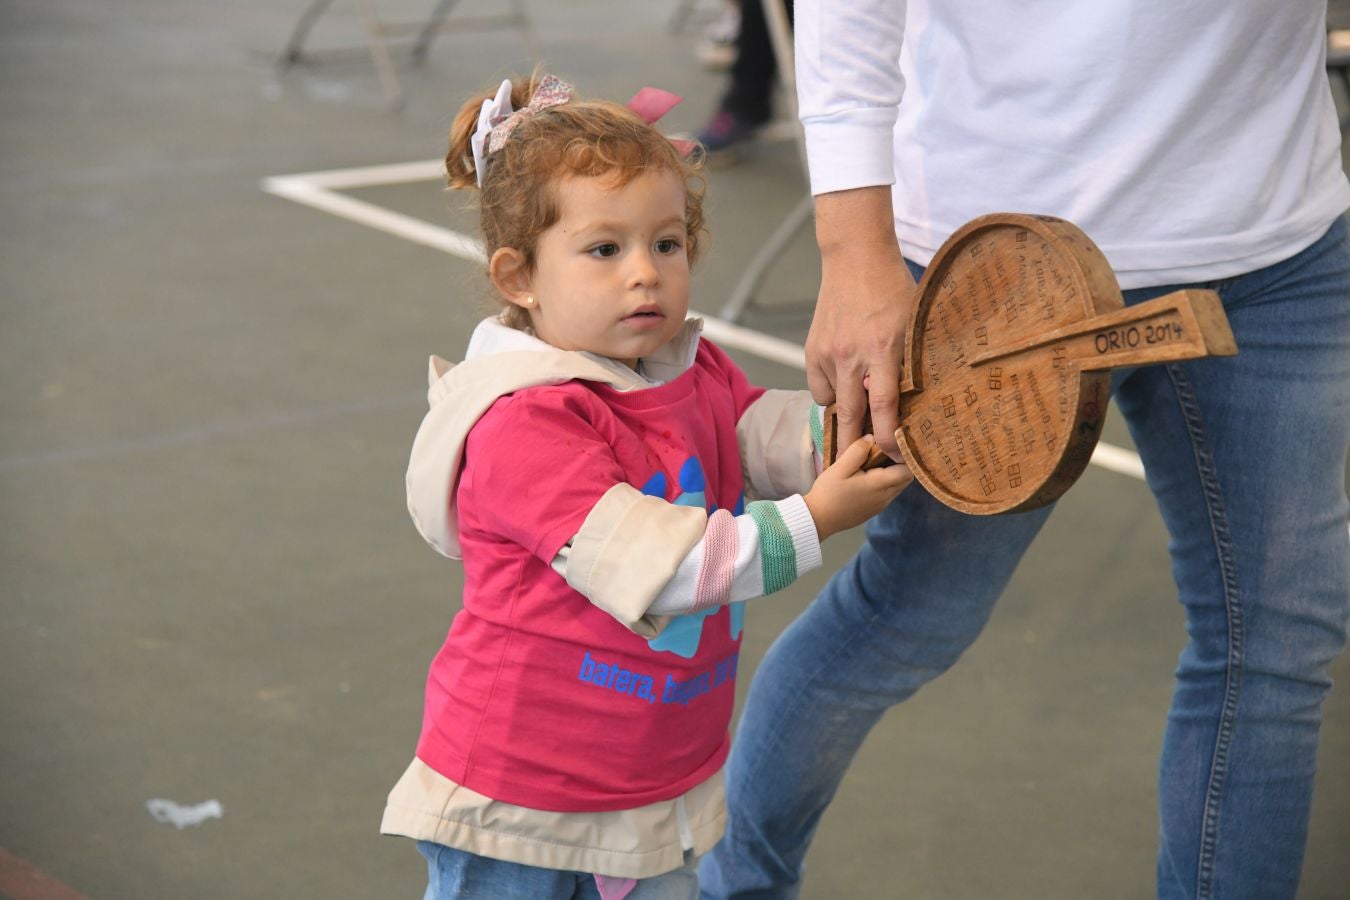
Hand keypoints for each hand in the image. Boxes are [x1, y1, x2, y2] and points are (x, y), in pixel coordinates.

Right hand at [803, 435, 912, 540]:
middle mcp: (886, 497)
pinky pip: (889, 494)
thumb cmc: (829, 493)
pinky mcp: (875, 510)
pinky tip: (868, 478)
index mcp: (879, 485)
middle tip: (882, 452)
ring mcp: (881, 506)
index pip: (908, 471)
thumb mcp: (839, 468)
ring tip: (873, 463)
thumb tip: (872, 437)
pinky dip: (885, 484)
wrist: (818, 520)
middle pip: (905, 479)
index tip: (893, 446)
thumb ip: (857, 450)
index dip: (904, 457)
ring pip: (898, 487)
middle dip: (899, 464)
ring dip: (891, 474)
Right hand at [805, 187, 916, 460]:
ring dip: (846, 414)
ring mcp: (827, 354)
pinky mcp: (812, 349)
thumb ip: (910, 361)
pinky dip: (831, 391)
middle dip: (857, 444)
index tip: (896, 455)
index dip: (889, 437)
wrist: (854, 258)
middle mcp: (850, 356)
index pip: (884, 406)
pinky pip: (819, 387)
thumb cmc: (893, 289)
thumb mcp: (913, 324)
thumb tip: (920, 399)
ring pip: (832, 404)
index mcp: (882, 350)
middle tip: (866, 462)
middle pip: (850, 415)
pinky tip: (844, 380)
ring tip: (859, 413)